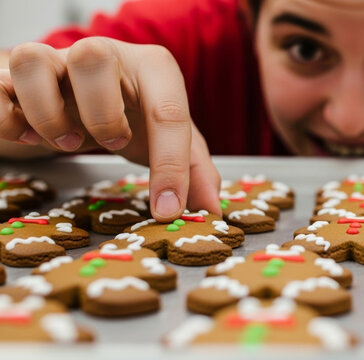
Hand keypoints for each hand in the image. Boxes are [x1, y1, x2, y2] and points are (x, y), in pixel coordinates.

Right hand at [0, 38, 220, 220]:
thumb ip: (193, 170)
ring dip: (47, 114)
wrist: (77, 98)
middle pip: (93, 56)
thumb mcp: (165, 140)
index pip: (168, 110)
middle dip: (100, 112)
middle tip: (109, 143)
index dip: (171, 167)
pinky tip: (27, 135)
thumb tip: (211, 209)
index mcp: (150, 67)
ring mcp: (52, 59)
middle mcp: (102, 53)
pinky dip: (9, 117)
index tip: (168, 210)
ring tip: (65, 142)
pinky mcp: (10, 73)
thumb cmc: (129, 116)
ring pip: (35, 60)